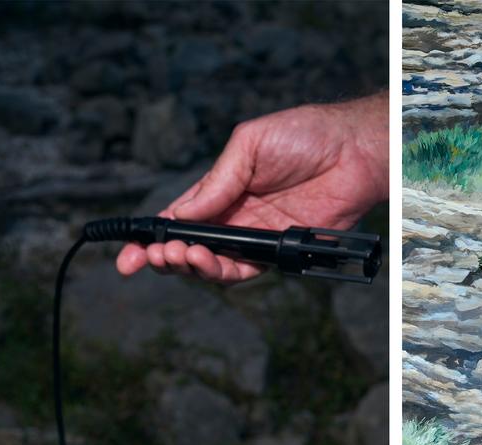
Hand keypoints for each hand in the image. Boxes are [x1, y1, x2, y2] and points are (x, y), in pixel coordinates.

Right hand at [117, 90, 387, 283]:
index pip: (179, 218)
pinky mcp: (279, 252)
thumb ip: (217, 181)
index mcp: (222, 190)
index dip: (152, 237)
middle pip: (190, 247)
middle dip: (163, 257)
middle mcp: (235, 218)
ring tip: (178, 256)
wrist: (353, 152)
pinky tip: (206, 260)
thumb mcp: (249, 144)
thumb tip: (183, 214)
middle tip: (149, 259)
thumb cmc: (306, 136)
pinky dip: (222, 270)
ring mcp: (256, 237)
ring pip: (213, 264)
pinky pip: (245, 270)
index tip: (128, 252)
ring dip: (190, 265)